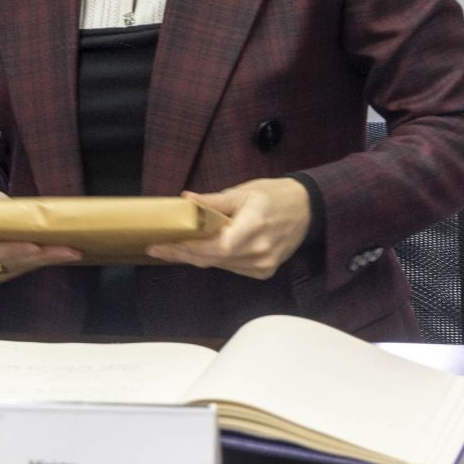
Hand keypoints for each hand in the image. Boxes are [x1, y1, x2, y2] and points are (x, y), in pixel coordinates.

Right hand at [0, 186, 81, 283]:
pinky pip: (15, 272)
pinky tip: (56, 256)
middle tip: (67, 250)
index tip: (35, 245)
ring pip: (15, 269)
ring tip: (70, 252)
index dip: (11, 249)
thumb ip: (1, 215)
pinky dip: (35, 263)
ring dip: (43, 261)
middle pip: (5, 262)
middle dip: (39, 256)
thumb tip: (36, 216)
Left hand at [146, 178, 311, 279]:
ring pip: (219, 265)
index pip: (215, 246)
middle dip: (182, 254)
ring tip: (171, 248)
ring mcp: (264, 265)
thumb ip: (212, 201)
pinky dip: (214, 260)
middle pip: (212, 259)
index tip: (160, 244)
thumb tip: (184, 200)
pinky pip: (231, 268)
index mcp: (254, 227)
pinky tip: (198, 252)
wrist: (307, 209)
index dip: (186, 248)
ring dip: (195, 257)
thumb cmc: (273, 196)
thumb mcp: (242, 192)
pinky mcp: (264, 272)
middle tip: (156, 247)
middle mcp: (259, 252)